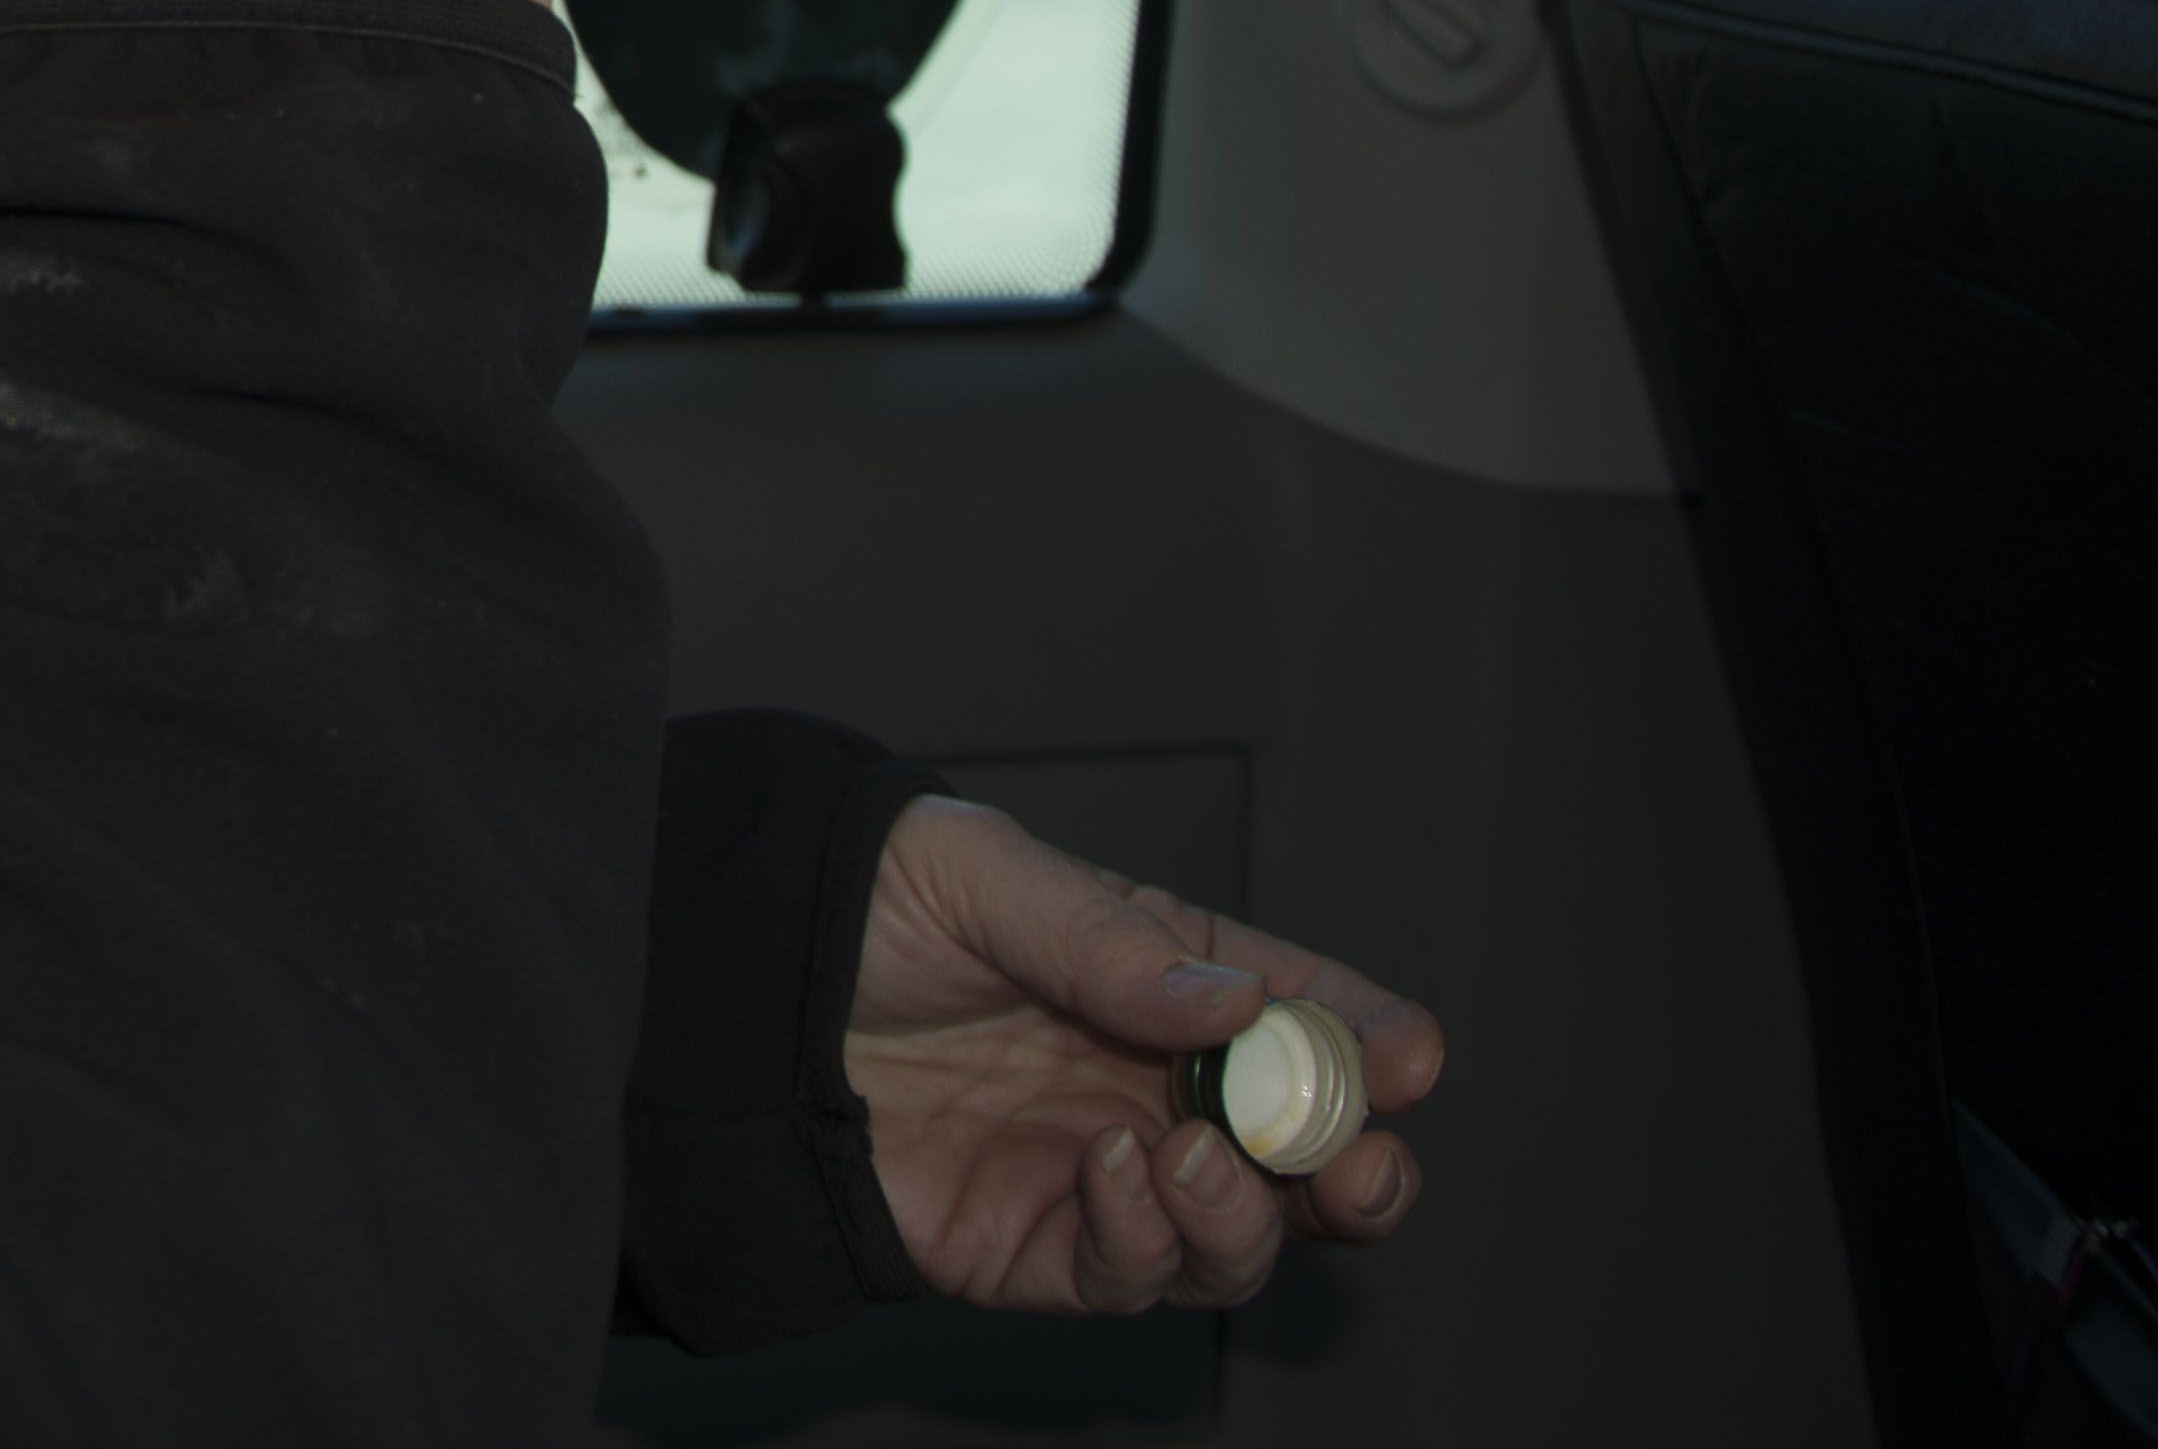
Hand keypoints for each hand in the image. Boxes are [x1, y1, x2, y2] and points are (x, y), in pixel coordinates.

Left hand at [850, 796, 1443, 1310]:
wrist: (744, 984)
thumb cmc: (869, 906)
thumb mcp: (990, 880)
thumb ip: (1108, 944)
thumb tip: (1234, 999)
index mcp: (1167, 979)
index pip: (1303, 1013)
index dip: (1370, 1039)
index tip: (1414, 1055)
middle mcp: (1153, 1088)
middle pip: (1302, 1158)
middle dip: (1357, 1170)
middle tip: (1361, 1160)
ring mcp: (1102, 1174)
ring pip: (1236, 1240)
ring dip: (1249, 1218)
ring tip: (1202, 1158)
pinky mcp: (1034, 1247)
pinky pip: (1127, 1278)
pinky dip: (1144, 1244)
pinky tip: (1114, 1176)